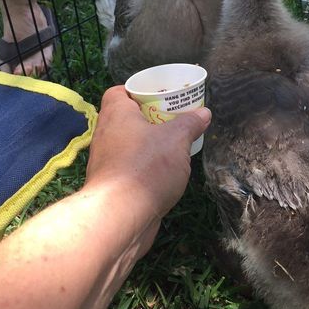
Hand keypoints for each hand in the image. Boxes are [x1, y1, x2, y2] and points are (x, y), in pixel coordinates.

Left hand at [86, 86, 210, 218]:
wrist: (120, 217)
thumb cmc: (146, 167)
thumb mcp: (176, 139)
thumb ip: (190, 124)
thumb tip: (203, 113)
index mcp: (116, 114)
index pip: (118, 92)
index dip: (137, 92)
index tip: (158, 97)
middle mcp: (105, 135)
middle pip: (125, 119)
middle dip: (148, 120)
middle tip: (172, 121)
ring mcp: (105, 161)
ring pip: (128, 145)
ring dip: (147, 145)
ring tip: (172, 147)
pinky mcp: (111, 185)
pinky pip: (128, 168)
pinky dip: (143, 168)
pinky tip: (162, 175)